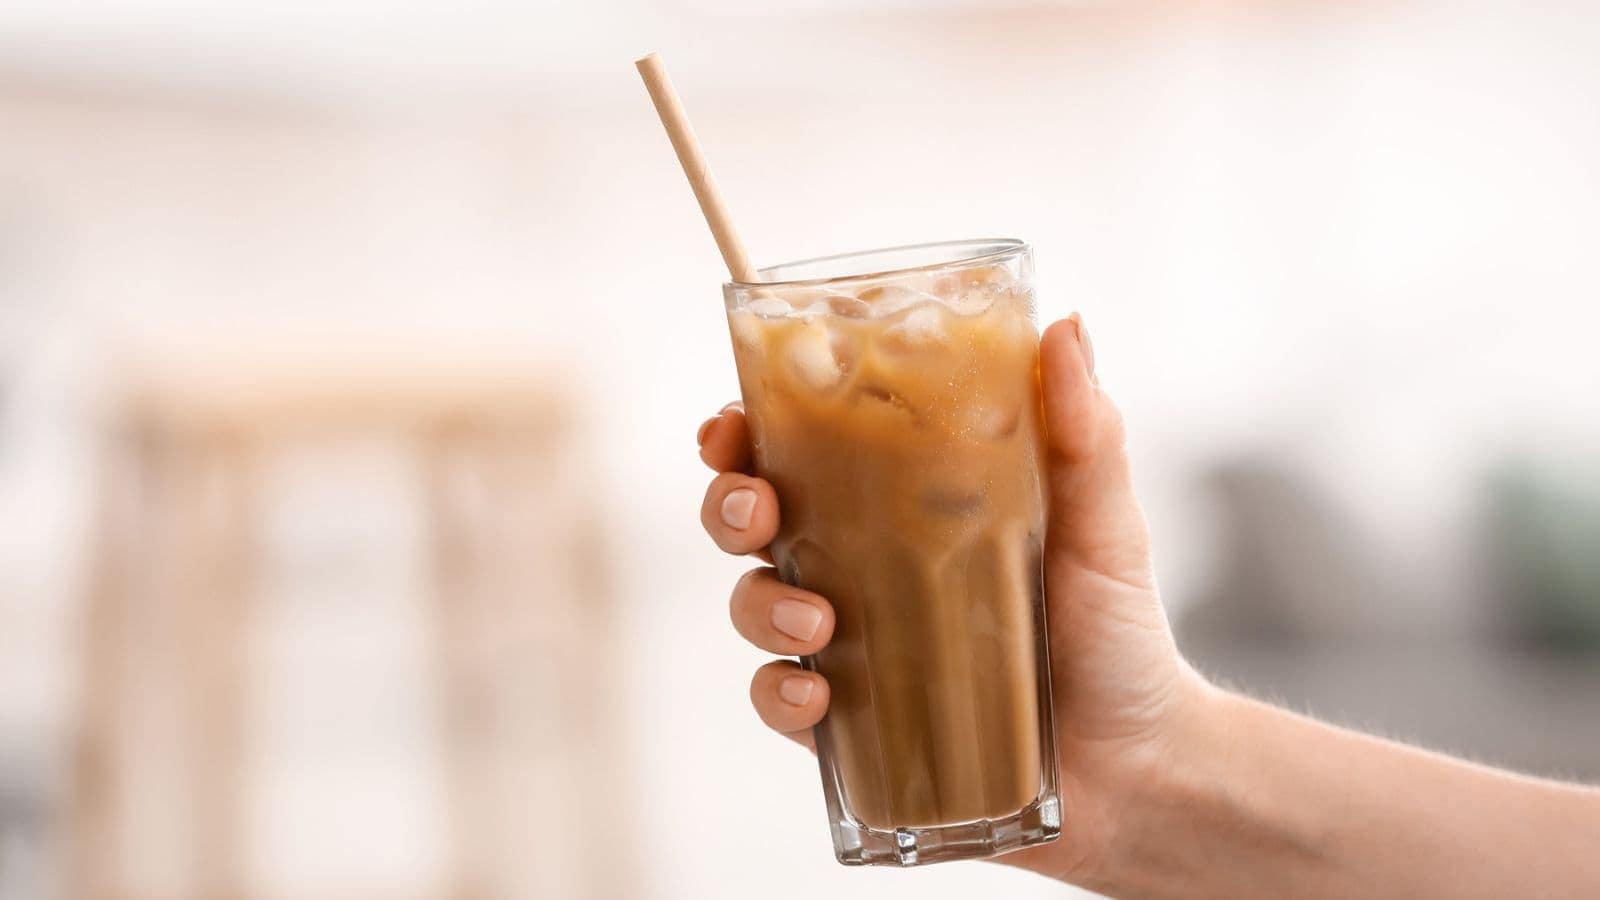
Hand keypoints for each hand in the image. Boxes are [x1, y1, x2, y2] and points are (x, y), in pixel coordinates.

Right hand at [696, 314, 1210, 884]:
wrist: (1138, 760)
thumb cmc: (1116, 627)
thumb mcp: (1103, 522)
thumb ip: (1084, 432)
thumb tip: (1066, 327)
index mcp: (900, 504)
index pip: (800, 451)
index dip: (747, 432)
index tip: (734, 423)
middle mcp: (861, 567)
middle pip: (750, 521)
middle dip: (728, 506)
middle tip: (758, 511)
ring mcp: (851, 647)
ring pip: (752, 606)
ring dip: (758, 604)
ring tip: (816, 619)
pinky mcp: (855, 724)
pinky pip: (782, 704)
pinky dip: (779, 695)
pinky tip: (814, 693)